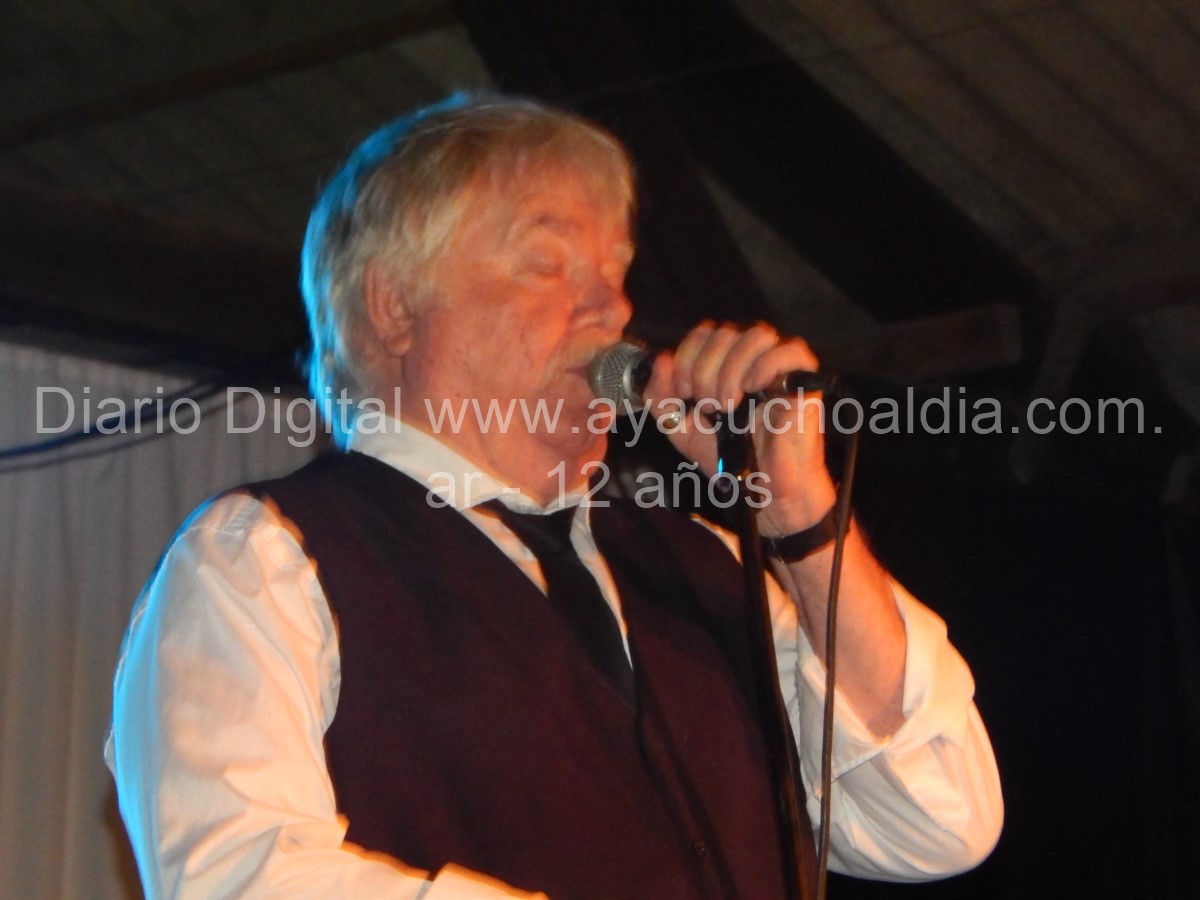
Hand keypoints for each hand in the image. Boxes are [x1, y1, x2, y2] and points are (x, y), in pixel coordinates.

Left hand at [641, 321, 837, 535]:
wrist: (763, 488)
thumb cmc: (728, 457)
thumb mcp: (680, 429)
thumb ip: (661, 397)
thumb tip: (662, 359)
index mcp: (722, 363)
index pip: (703, 334)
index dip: (687, 359)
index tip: (685, 394)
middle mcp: (750, 358)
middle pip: (724, 333)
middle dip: (706, 370)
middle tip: (709, 406)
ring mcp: (778, 366)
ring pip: (756, 334)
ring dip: (733, 369)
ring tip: (729, 404)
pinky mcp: (803, 379)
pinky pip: (790, 350)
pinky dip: (765, 365)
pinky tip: (754, 389)